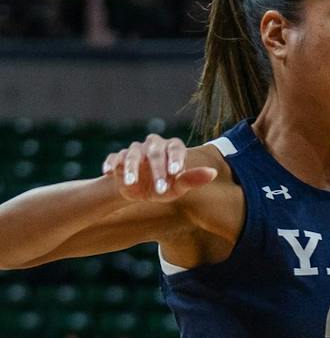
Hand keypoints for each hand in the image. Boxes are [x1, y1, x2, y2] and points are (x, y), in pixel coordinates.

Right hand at [102, 134, 216, 201]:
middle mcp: (152, 145)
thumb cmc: (164, 187)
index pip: (175, 147)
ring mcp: (134, 150)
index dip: (175, 158)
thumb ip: (193, 179)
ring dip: (131, 168)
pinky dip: (111, 164)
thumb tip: (213, 172)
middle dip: (157, 170)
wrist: (140, 192)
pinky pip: (113, 158)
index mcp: (170, 148)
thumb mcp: (178, 187)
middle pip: (154, 151)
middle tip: (160, 190)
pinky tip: (108, 172)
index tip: (176, 172)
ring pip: (132, 153)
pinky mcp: (117, 158)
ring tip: (130, 183)